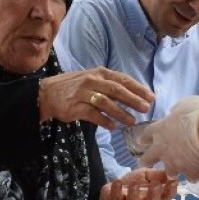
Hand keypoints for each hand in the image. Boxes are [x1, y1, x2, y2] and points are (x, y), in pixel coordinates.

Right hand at [39, 68, 153, 129]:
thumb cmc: (74, 87)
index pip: (123, 79)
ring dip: (120, 112)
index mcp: (100, 73)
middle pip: (117, 89)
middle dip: (133, 99)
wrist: (46, 93)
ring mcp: (83, 93)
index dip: (138, 88)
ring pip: (106, 102)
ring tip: (132, 121)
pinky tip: (113, 127)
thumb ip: (110, 85)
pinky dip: (104, 121)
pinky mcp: (74, 107)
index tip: (151, 97)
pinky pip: (92, 114)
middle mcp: (92, 80)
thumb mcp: (93, 79)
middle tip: (146, 109)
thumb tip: (133, 95)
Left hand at [98, 169, 178, 199]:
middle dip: (154, 194)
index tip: (173, 182)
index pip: (166, 197)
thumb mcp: (147, 176)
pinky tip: (118, 181)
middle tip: (156, 184)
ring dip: (134, 193)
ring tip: (135, 184)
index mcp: (156, 199)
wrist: (114, 195)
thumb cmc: (135, 185)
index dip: (171, 191)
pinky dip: (116, 190)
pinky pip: (115, 199)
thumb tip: (170, 172)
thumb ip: (157, 175)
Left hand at [136, 96, 198, 180]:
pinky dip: (195, 173)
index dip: (145, 139)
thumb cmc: (198, 115)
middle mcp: (163, 150)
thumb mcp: (185, 104)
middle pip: (147, 160)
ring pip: (170, 172)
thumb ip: (177, 111)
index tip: (143, 141)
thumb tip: (175, 113)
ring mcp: (176, 165)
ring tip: (182, 167)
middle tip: (149, 162)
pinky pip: (191, 176)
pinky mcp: (191, 174)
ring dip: (175, 169)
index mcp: (160, 131)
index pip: (146, 135)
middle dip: (147, 161)